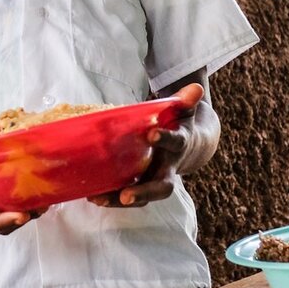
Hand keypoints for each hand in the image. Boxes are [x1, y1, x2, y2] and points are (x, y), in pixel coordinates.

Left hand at [87, 82, 204, 208]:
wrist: (191, 146)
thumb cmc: (180, 123)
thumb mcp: (183, 110)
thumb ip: (186, 100)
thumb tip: (196, 87)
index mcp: (179, 145)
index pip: (176, 142)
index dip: (165, 138)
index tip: (152, 134)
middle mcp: (169, 167)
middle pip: (162, 187)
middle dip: (144, 191)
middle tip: (126, 195)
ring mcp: (155, 179)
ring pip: (143, 197)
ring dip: (120, 200)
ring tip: (98, 199)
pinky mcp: (142, 185)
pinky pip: (128, 197)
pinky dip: (111, 198)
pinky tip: (92, 197)